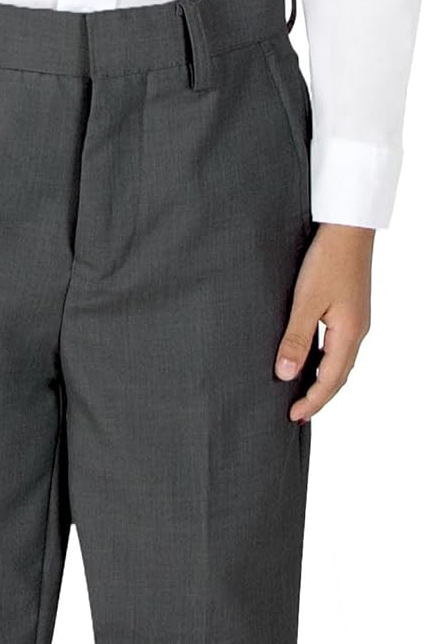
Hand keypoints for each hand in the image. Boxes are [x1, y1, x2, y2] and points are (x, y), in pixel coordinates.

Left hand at [275, 223, 373, 420]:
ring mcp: (356, 321)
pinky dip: (325, 362)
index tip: (293, 416)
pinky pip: (339, 347)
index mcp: (349, 334)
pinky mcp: (351, 310)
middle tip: (297, 414)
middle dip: (319, 397)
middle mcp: (357, 331)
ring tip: (303, 394)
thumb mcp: (305, 301)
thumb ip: (296, 339)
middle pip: (338, 376)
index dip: (312, 401)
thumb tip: (286, 374)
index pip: (330, 381)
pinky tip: (312, 361)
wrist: (348, 227)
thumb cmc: (327, 259)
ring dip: (322, 381)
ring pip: (340, 362)